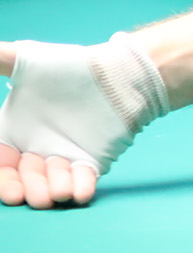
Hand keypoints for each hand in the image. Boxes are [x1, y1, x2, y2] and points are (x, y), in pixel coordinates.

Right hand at [1, 41, 99, 208]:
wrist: (116, 71)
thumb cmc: (69, 66)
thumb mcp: (26, 61)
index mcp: (13, 133)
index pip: (1, 163)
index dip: (1, 176)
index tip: (6, 182)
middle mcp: (35, 150)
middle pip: (23, 178)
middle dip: (25, 188)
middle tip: (27, 196)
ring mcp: (64, 157)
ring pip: (52, 182)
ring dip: (52, 189)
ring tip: (56, 193)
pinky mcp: (92, 161)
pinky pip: (83, 179)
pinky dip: (82, 188)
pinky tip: (81, 193)